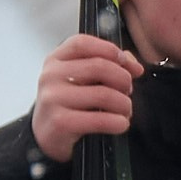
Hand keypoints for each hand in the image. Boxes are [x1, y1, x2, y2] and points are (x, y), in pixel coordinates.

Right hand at [31, 33, 144, 164]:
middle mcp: (51, 76)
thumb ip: (106, 65)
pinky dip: (117, 122)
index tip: (125, 62)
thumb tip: (134, 66)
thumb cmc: (66, 105)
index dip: (109, 49)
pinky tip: (120, 124)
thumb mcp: (80, 80)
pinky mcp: (60, 122)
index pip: (82, 43)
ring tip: (125, 110)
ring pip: (103, 94)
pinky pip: (99, 120)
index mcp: (55, 60)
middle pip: (98, 67)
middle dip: (122, 79)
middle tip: (128, 90)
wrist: (46, 136)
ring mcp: (53, 99)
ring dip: (123, 104)